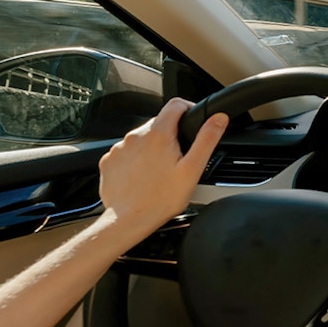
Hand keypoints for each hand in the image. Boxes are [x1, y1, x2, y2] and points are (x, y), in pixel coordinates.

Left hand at [97, 98, 227, 240]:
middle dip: (170, 136)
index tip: (192, 120)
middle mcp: (135, 137)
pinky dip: (135, 160)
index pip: (175, 105)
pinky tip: (143, 177)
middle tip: (178, 160)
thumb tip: (218, 118)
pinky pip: (126, 152)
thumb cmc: (161, 199)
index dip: (188, 108)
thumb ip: (207, 139)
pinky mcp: (108, 161)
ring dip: (151, 149)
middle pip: (158, 124)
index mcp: (159, 135)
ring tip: (159, 172)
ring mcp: (119, 149)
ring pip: (141, 139)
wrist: (128, 221)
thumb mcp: (192, 169)